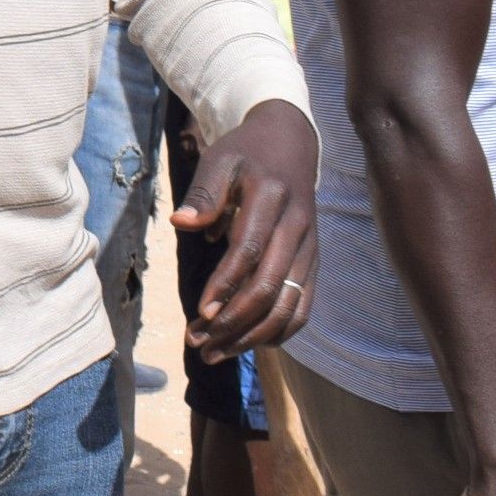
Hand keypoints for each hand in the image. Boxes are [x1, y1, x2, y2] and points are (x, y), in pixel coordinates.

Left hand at [173, 98, 319, 361]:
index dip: (226, 285)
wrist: (291, 144)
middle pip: (270, 286)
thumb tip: (181, 223)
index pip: (249, 251)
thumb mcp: (219, 159)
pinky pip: (303, 306)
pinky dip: (280, 332)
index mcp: (271, 199)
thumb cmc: (246, 154)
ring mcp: (309, 249)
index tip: (201, 312)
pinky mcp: (313, 263)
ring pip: (288, 305)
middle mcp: (296, 229)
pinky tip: (250, 344)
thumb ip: (203, 192)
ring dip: (253, 336)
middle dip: (233, 322)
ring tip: (215, 352)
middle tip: (198, 343)